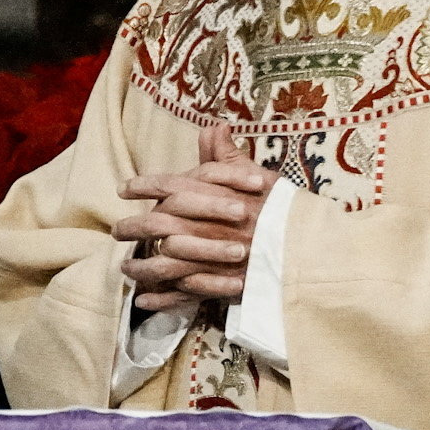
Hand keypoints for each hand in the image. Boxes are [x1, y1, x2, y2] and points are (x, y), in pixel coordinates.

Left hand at [113, 125, 272, 311]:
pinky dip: (162, 299)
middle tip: (117, 230)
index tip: (123, 189)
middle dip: (133, 228)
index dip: (143, 186)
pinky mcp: (219, 285)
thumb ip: (227, 158)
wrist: (312, 251)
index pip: (167, 186)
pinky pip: (183, 294)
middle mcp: (203, 225)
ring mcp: (209, 258)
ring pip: (164, 263)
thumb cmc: (284, 211)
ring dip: (141, 267)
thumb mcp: (258, 177)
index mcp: (210, 195)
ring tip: (125, 269)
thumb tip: (213, 128)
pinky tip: (145, 301)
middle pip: (157, 225)